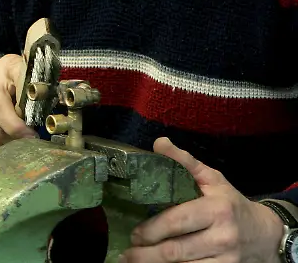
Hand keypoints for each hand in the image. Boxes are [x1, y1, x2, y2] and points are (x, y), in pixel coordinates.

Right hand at [0, 53, 36, 147]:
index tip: (35, 130)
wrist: (0, 78)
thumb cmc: (24, 80)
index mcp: (9, 67)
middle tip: (32, 140)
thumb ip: (42, 93)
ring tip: (22, 141)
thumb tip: (50, 118)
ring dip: (8, 140)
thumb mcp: (36, 80)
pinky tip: (10, 141)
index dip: (25, 104)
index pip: (15, 81)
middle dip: (16, 130)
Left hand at [121, 137, 284, 262]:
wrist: (265, 234)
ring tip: (134, 261)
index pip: (177, 221)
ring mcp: (225, 259)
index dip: (152, 230)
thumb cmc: (231, 204)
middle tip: (129, 252)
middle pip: (176, 250)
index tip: (134, 234)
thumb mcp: (212, 179)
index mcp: (216, 209)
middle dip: (146, 253)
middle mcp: (222, 236)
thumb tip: (159, 143)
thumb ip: (184, 162)